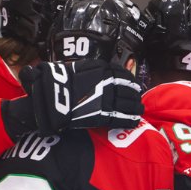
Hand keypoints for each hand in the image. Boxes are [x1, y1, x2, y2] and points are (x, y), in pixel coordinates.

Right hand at [15, 59, 142, 135]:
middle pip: (127, 88)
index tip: (131, 82)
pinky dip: (130, 119)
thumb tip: (87, 71)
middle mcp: (107, 82)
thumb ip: (84, 70)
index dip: (127, 79)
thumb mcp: (73, 68)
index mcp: (100, 70)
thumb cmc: (57, 81)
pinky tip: (135, 120)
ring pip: (128, 102)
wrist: (51, 96)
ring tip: (139, 110)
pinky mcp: (104, 115)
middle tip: (137, 97)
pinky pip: (121, 117)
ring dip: (135, 106)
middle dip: (133, 93)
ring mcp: (107, 98)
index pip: (120, 72)